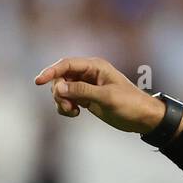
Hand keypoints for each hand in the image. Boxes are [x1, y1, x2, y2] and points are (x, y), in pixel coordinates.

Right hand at [33, 57, 165, 132]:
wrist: (144, 118)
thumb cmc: (130, 104)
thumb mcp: (106, 97)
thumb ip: (82, 91)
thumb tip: (59, 88)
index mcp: (95, 66)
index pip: (66, 64)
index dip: (51, 72)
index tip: (38, 81)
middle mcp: (89, 73)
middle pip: (61, 77)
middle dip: (59, 92)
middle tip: (68, 107)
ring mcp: (87, 86)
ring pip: (62, 90)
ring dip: (62, 101)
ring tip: (73, 112)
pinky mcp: (87, 98)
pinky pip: (68, 99)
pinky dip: (66, 107)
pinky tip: (75, 114)